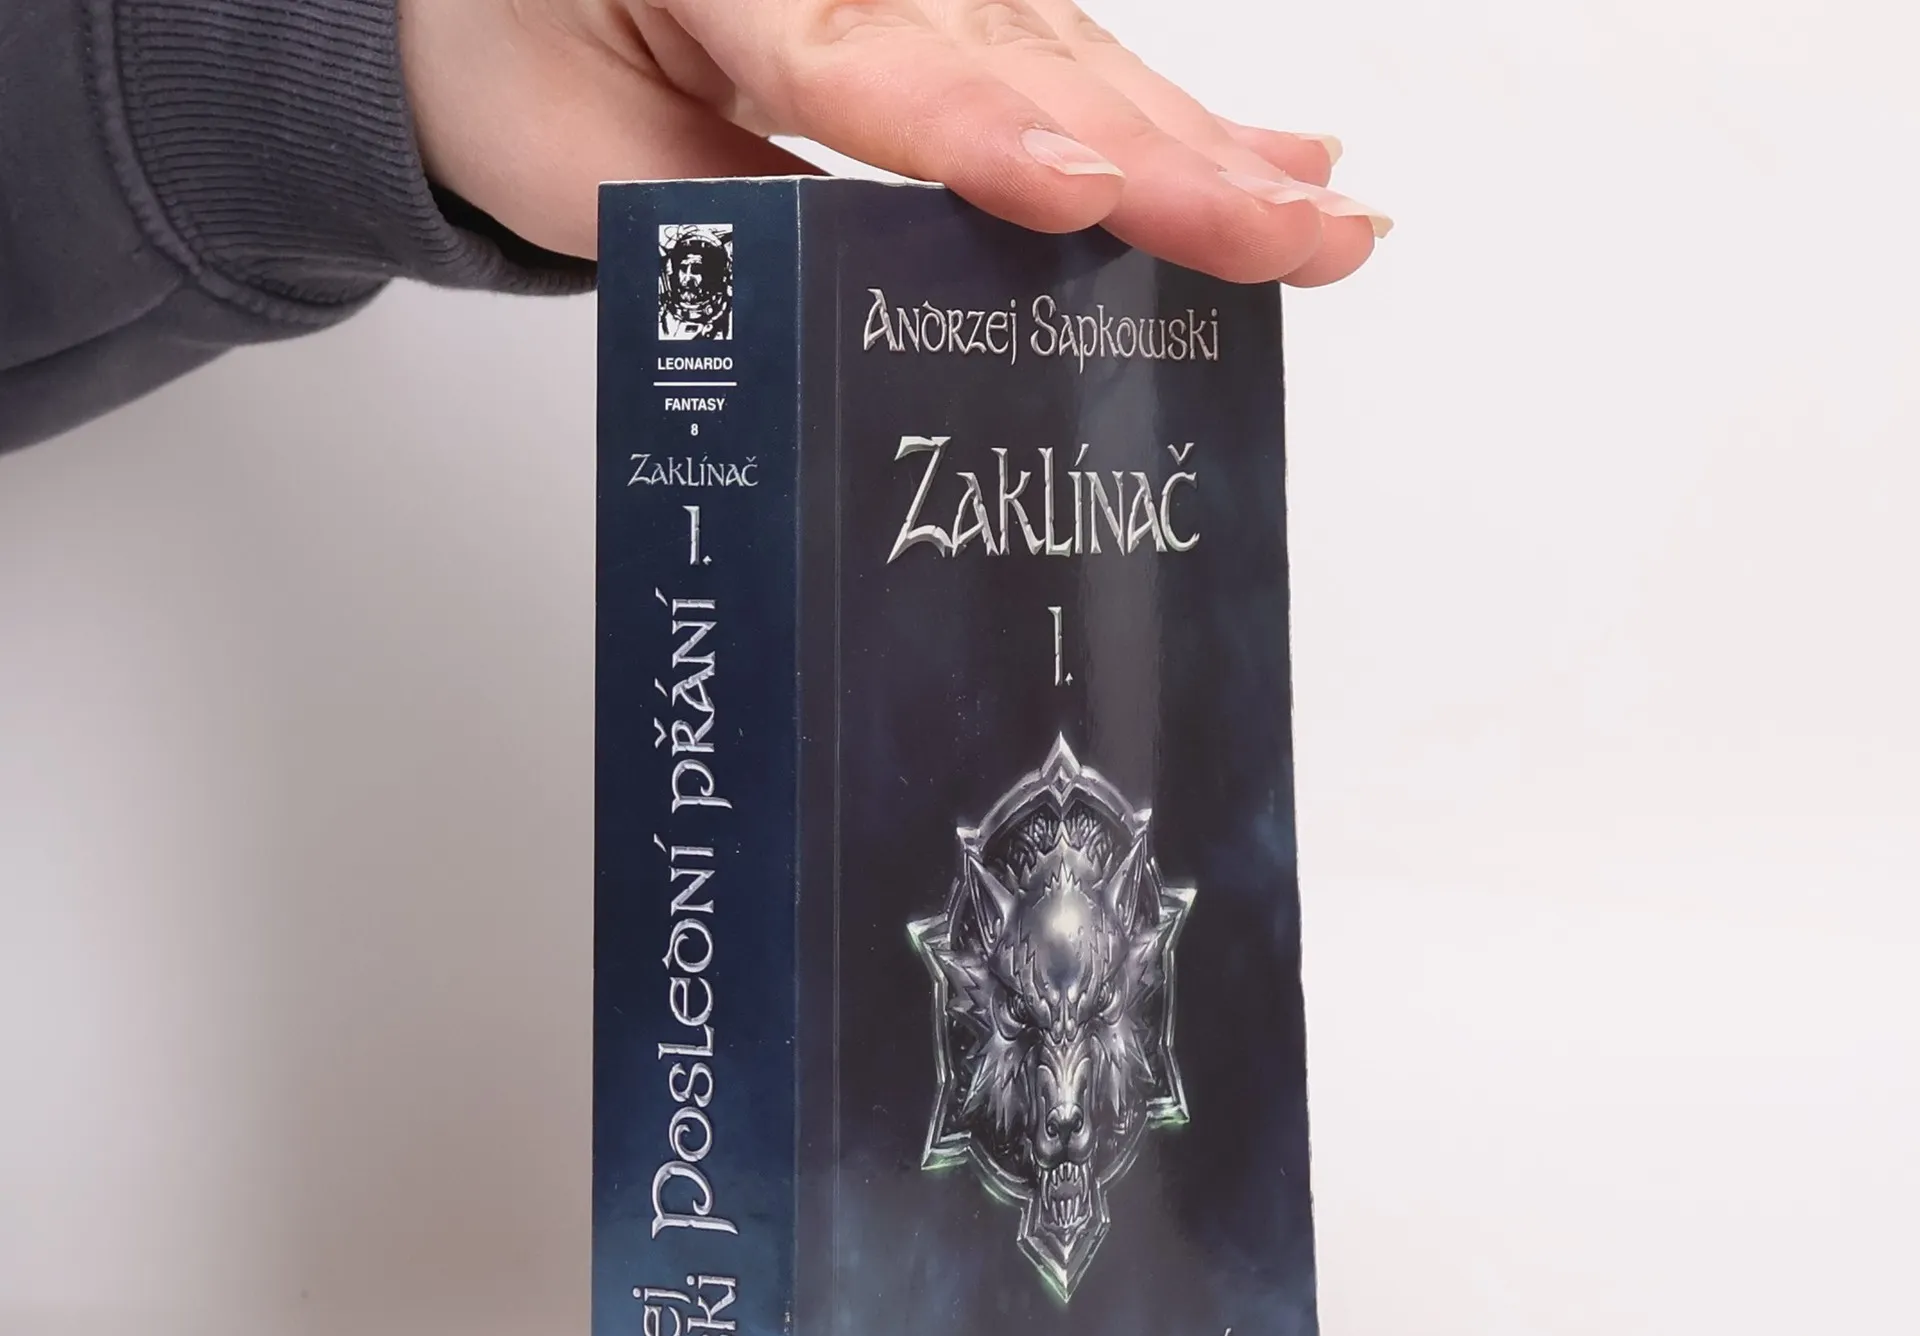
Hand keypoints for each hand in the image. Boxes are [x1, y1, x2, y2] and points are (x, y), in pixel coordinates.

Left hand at [399, 0, 1387, 285]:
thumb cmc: (522, 59)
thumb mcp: (585, 163)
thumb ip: (727, 227)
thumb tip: (869, 298)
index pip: (881, 63)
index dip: (990, 138)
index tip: (1089, 195)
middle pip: (1027, 61)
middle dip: (1172, 161)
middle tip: (1299, 238)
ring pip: (1076, 62)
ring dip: (1209, 149)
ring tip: (1320, 219)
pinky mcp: (954, 8)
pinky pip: (1071, 58)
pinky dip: (1176, 115)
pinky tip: (1272, 152)